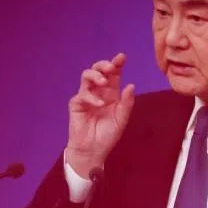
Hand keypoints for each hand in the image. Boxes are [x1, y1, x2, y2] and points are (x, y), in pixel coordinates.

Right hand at [67, 53, 134, 177]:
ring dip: (96, 75)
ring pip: (86, 76)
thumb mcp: (121, 119)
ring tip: (103, 82)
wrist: (93, 150)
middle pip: (98, 70)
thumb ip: (127, 103)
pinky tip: (100, 105)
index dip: (117, 64)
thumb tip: (131, 85)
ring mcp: (86, 96)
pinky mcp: (76, 104)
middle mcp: (98, 91)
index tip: (122, 57)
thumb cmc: (107, 135)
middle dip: (104, 65)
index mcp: (111, 93)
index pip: (113, 74)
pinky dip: (92, 97)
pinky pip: (82, 94)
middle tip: (111, 67)